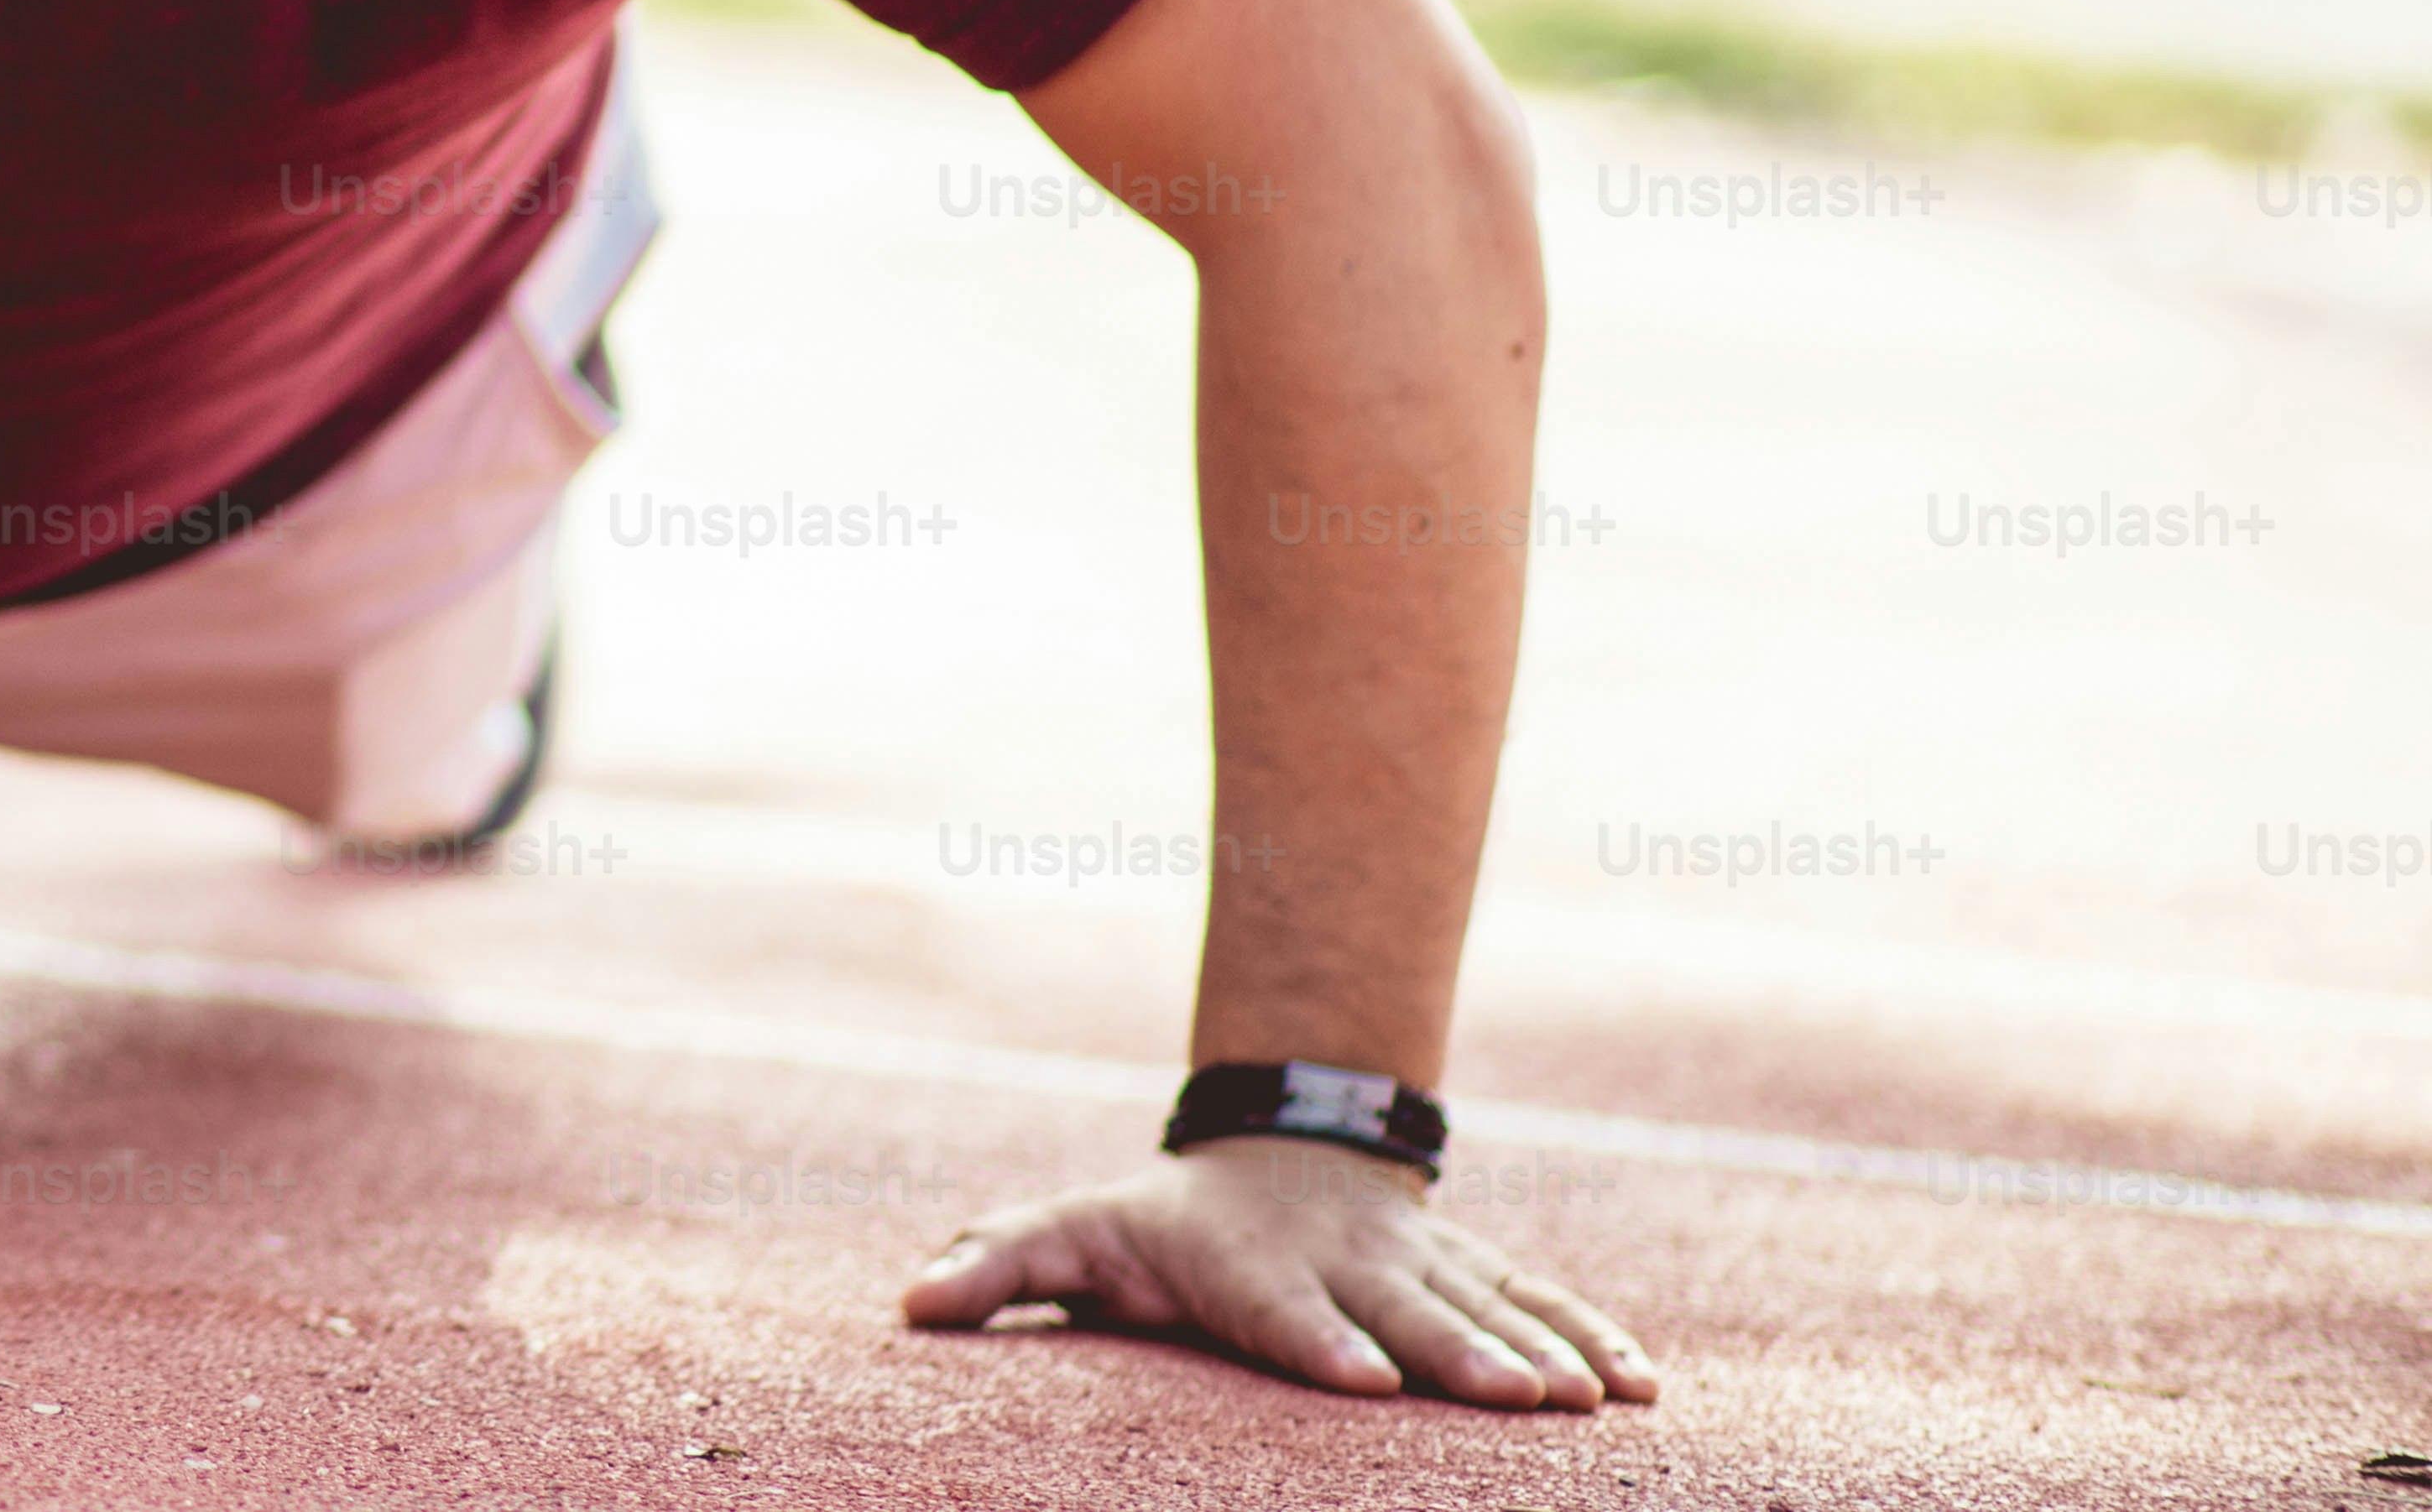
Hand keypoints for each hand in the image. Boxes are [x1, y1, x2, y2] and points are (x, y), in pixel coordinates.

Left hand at [905, 1140, 1657, 1408]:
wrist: (1277, 1153)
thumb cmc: (1160, 1221)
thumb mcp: (1070, 1233)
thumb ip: (996, 1266)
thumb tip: (910, 1304)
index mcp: (1253, 1272)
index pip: (1287, 1315)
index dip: (1321, 1345)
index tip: (1361, 1381)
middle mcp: (1350, 1270)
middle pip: (1411, 1320)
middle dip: (1465, 1359)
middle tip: (1519, 1400)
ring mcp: (1423, 1271)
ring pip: (1492, 1309)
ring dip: (1546, 1352)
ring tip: (1594, 1399)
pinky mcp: (1477, 1276)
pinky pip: (1544, 1303)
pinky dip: (1597, 1338)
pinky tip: (1644, 1387)